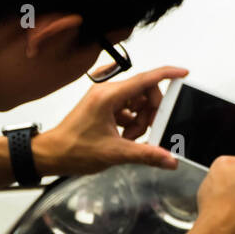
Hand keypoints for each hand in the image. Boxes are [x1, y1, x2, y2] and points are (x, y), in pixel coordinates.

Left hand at [33, 66, 187, 176]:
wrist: (51, 154)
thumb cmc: (74, 149)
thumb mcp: (115, 153)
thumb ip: (146, 154)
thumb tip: (169, 159)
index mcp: (109, 96)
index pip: (145, 79)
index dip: (167, 74)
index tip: (183, 73)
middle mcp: (107, 92)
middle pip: (144, 93)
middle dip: (150, 113)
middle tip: (146, 132)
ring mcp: (104, 99)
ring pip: (137, 102)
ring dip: (140, 121)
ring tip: (129, 138)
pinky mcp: (103, 107)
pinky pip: (128, 109)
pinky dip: (131, 123)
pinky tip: (124, 138)